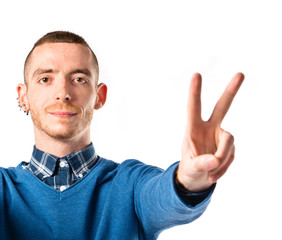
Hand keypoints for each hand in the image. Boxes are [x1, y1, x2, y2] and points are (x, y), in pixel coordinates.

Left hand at [177, 73, 243, 191]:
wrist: (197, 179)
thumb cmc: (189, 169)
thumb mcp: (189, 168)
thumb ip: (199, 164)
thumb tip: (214, 160)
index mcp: (193, 128)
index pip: (194, 107)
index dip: (195, 92)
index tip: (196, 74)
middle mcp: (209, 127)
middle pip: (222, 107)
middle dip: (231, 91)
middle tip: (240, 74)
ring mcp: (221, 136)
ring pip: (229, 141)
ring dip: (222, 159)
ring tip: (210, 173)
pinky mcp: (229, 146)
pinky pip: (231, 155)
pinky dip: (224, 167)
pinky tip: (214, 175)